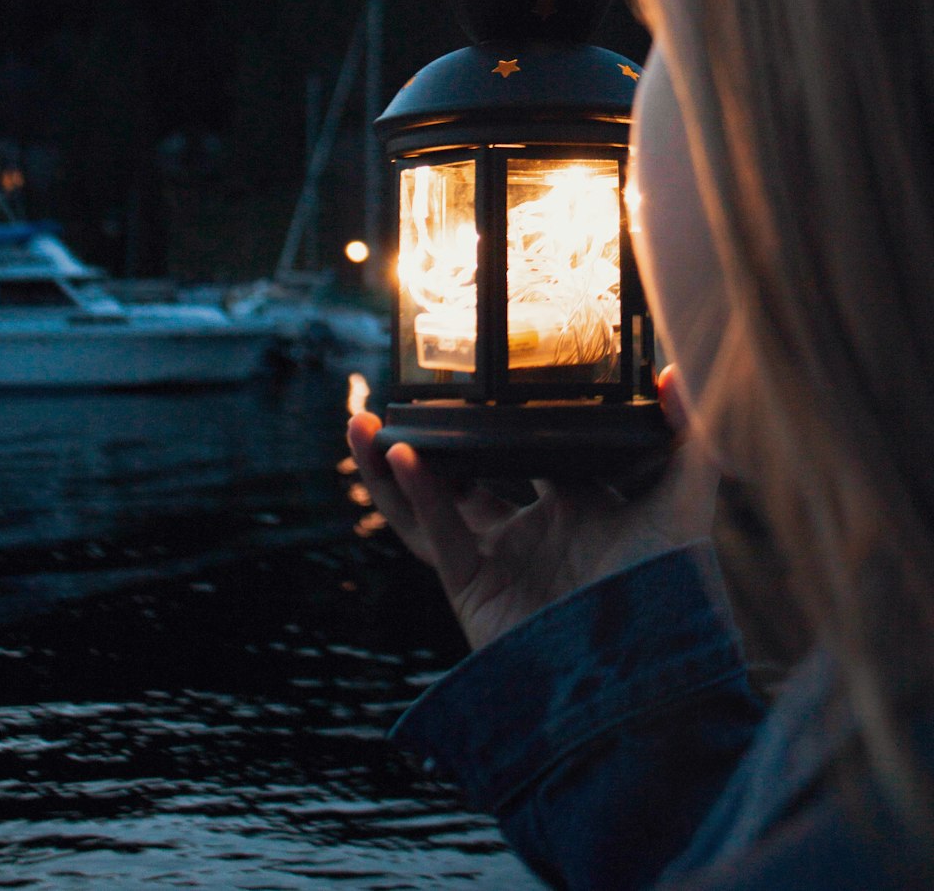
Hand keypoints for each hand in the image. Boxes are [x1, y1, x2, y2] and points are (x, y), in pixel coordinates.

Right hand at [347, 369, 718, 651]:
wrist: (649, 676)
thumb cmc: (672, 589)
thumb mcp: (683, 501)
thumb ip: (684, 436)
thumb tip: (671, 371)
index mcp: (579, 505)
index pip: (530, 449)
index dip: (499, 415)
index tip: (476, 373)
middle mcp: (534, 532)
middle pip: (466, 476)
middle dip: (429, 441)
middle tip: (405, 400)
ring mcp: (501, 563)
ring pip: (430, 508)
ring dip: (391, 469)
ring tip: (363, 424)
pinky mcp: (474, 594)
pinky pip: (436, 540)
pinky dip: (415, 499)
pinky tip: (401, 456)